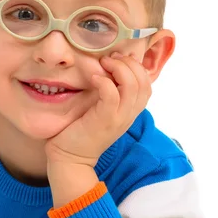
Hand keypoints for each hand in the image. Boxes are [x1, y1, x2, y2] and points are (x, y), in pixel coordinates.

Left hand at [45, 52, 151, 166]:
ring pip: (132, 86)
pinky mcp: (104, 121)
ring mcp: (118, 118)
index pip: (147, 84)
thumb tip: (109, 69)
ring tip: (103, 63)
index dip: (136, 67)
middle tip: (110, 58)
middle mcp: (129, 115)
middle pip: (144, 82)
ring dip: (119, 69)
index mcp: (131, 111)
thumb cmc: (82, 130)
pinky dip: (104, 82)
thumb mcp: (102, 110)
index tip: (118, 59)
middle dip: (129, 64)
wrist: (70, 158)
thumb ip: (110, 93)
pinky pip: (112, 96)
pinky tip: (93, 78)